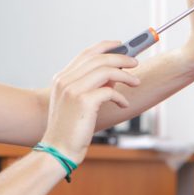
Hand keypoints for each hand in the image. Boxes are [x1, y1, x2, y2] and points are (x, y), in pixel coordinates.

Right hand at [41, 41, 139, 164]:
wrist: (58, 150)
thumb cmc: (70, 129)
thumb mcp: (77, 103)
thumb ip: (91, 87)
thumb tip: (115, 75)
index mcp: (61, 78)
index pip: (86, 54)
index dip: (105, 46)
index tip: (120, 45)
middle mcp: (65, 80)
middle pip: (98, 59)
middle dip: (121, 57)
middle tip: (135, 62)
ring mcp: (73, 90)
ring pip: (105, 70)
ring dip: (125, 74)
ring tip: (135, 81)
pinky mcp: (83, 101)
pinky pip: (110, 91)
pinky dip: (120, 96)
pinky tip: (123, 104)